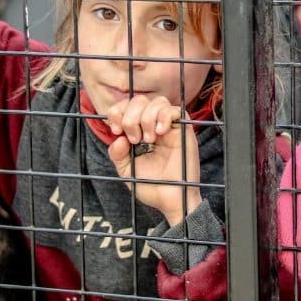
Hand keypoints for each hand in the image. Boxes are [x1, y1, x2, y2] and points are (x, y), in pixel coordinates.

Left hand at [105, 95, 200, 226]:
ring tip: (149, 140)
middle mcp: (152, 125)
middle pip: (140, 100)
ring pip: (157, 101)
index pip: (125, 106)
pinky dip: (164, 117)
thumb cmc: (151, 186)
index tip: (116, 130)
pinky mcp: (184, 130)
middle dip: (131, 116)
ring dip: (147, 118)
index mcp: (137, 131)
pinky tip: (160, 134)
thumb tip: (118, 137)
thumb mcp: (126, 171)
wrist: (171, 200)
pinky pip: (175, 110)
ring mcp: (169, 126)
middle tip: (134, 139)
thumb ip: (117, 154)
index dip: (117, 112)